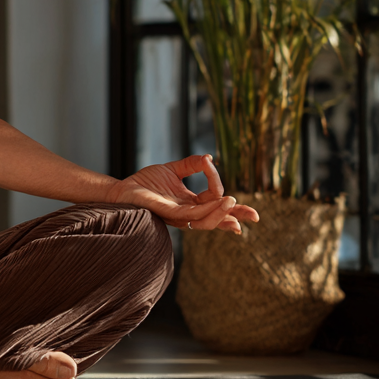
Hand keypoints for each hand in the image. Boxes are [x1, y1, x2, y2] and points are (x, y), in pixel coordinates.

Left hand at [108, 154, 259, 233]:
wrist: (123, 188)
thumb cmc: (146, 182)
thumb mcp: (173, 170)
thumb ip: (191, 164)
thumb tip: (210, 158)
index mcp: (191, 202)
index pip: (215, 201)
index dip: (222, 191)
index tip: (214, 170)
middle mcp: (189, 212)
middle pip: (218, 218)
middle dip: (236, 217)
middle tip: (255, 217)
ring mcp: (180, 216)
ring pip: (208, 220)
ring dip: (222, 212)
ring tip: (233, 201)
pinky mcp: (171, 214)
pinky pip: (193, 215)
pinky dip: (207, 210)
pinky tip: (217, 202)